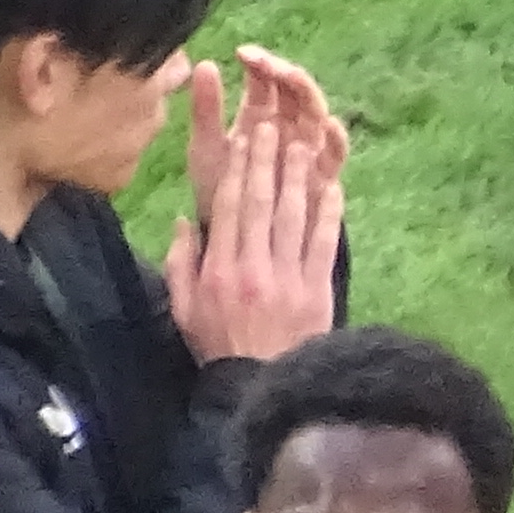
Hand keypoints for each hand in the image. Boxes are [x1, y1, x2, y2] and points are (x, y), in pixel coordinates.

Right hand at [163, 47, 347, 365]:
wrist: (262, 387)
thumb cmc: (220, 346)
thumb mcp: (185, 308)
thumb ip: (180, 263)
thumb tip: (184, 220)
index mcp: (220, 268)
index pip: (229, 207)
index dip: (237, 168)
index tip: (242, 137)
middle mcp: (253, 267)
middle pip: (261, 203)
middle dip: (266, 161)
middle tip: (271, 125)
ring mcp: (288, 278)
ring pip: (293, 218)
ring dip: (298, 178)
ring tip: (301, 144)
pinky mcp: (317, 291)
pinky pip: (324, 245)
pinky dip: (329, 216)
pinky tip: (333, 188)